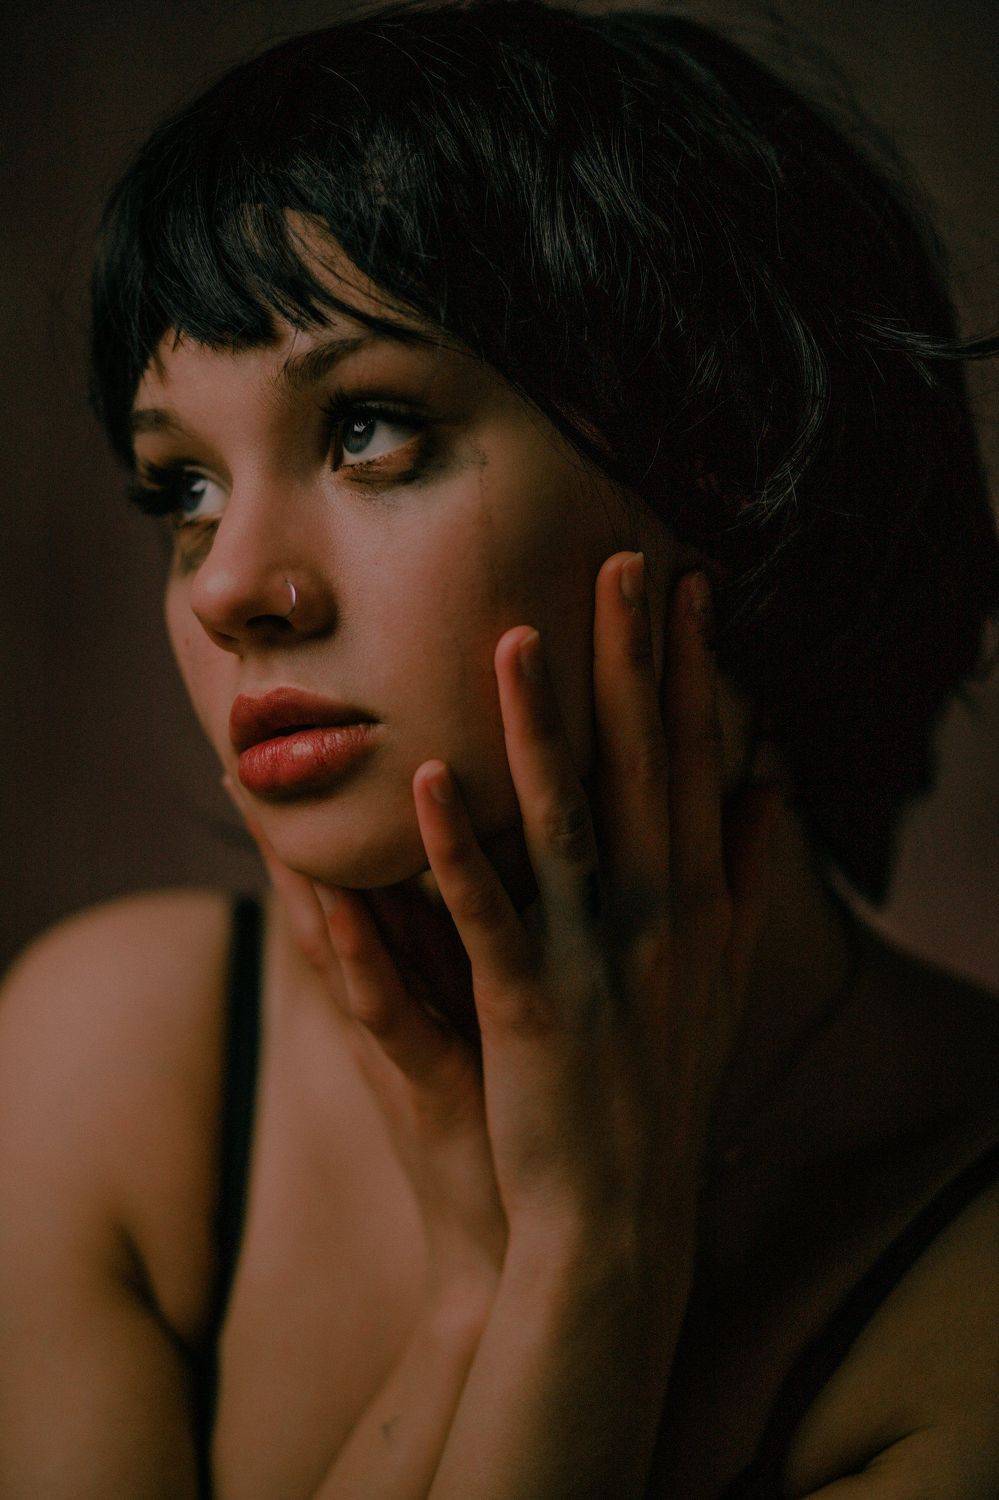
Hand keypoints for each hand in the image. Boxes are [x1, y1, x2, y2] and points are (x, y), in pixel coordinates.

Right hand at [222, 777, 507, 1305]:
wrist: (555, 1235)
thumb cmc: (536, 1110)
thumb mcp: (516, 1006)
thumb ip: (507, 936)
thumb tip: (525, 856)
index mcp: (429, 981)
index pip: (377, 887)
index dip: (346, 818)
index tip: (319, 737)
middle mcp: (408, 1003)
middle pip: (343, 903)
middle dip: (306, 831)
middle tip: (255, 750)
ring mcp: (410, 1042)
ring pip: (348, 944)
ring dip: (310, 874)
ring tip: (273, 803)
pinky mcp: (427, 1084)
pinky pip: (385, 1012)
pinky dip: (359, 958)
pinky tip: (335, 902)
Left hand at [380, 553, 776, 1274]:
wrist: (627, 1218)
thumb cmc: (666, 1087)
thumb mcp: (723, 978)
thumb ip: (745, 878)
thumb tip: (768, 787)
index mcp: (694, 903)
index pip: (694, 763)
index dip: (691, 673)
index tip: (688, 586)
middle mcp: (656, 917)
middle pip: (640, 769)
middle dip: (630, 662)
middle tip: (621, 561)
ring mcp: (593, 961)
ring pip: (563, 823)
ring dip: (539, 729)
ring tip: (512, 638)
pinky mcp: (529, 1011)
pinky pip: (490, 916)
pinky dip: (457, 849)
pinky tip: (427, 779)